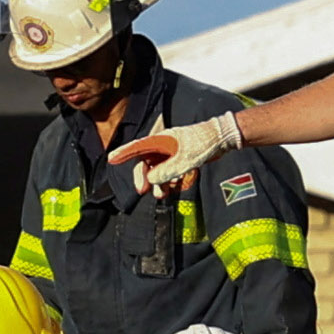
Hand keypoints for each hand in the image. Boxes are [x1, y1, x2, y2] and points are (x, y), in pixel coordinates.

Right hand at [107, 110, 242, 195]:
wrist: (222, 138)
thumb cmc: (203, 143)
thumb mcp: (184, 160)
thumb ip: (166, 171)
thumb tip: (151, 180)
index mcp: (161, 140)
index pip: (138, 147)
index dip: (124, 153)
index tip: (111, 159)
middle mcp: (163, 146)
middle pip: (146, 163)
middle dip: (144, 178)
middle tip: (143, 191)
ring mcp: (172, 152)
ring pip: (158, 170)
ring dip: (158, 183)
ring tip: (162, 195)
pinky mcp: (180, 158)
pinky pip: (169, 172)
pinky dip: (170, 181)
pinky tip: (176, 186)